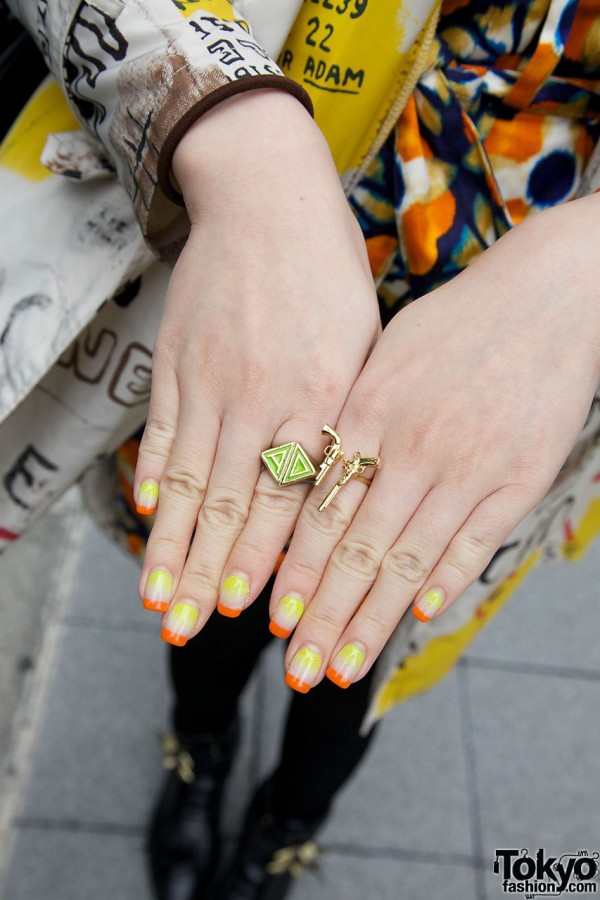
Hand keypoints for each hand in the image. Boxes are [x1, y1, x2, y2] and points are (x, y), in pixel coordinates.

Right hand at [133, 91, 380, 639]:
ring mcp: (211, 378)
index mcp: (319, 399)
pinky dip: (152, 473)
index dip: (267, 562)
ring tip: (156, 597)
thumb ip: (347, 421)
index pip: (291, 501)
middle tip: (187, 631)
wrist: (266, 197)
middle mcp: (262, 397)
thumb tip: (340, 496)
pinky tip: (148, 514)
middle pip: (231, 504)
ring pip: (188, 479)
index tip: (252, 614)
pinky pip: (160, 427)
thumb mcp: (363, 347)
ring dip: (171, 544)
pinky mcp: (175, 359)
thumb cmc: (327, 276)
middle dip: (208, 575)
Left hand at [270, 195, 599, 691]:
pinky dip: (443, 583)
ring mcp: (468, 466)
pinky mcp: (519, 479)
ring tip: (342, 668)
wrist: (547, 296)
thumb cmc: (457, 322)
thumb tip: (313, 480)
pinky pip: (473, 543)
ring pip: (408, 561)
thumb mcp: (384, 357)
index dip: (295, 572)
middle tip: (297, 670)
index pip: (319, 511)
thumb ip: (348, 420)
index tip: (273, 618)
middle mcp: (413, 446)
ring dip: (372, 621)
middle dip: (322, 618)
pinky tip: (418, 617)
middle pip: (356, 550)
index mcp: (368, 413)